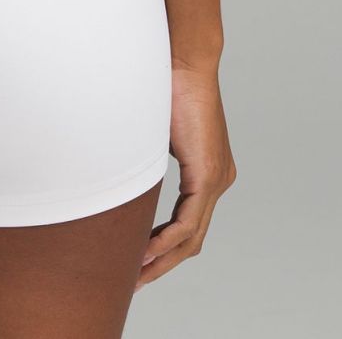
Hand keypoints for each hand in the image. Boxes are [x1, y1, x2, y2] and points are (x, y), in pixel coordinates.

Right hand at [137, 61, 236, 286]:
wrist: (183, 61)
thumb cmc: (164, 86)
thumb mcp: (153, 134)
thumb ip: (146, 160)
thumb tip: (122, 174)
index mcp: (209, 171)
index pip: (189, 222)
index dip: (164, 246)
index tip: (139, 259)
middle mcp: (219, 179)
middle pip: (192, 239)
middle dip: (162, 264)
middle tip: (135, 281)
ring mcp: (217, 180)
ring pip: (191, 236)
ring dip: (163, 260)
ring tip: (137, 276)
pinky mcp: (209, 175)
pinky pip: (188, 222)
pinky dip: (166, 241)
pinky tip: (146, 253)